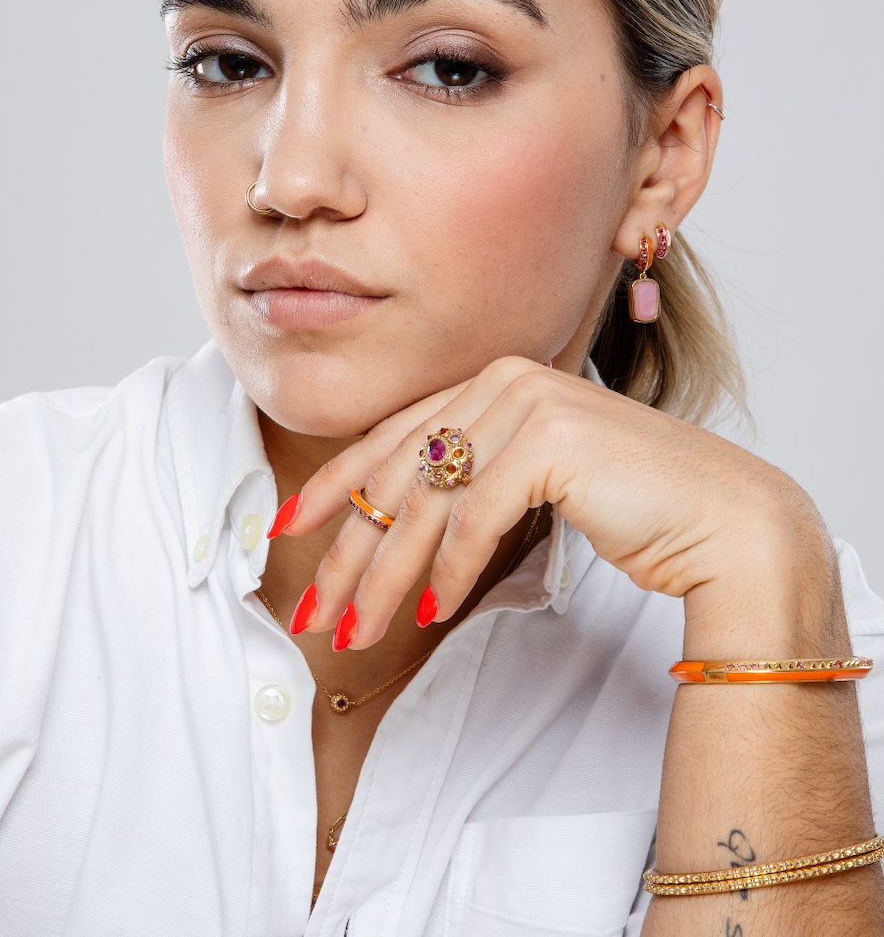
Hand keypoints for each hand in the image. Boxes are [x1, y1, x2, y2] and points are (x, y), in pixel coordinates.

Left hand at [279, 356, 827, 648]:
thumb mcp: (531, 482)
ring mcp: (528, 402)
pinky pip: (475, 517)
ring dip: (387, 576)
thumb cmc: (629, 506)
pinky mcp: (551, 439)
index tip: (291, 528)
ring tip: (358, 631)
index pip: (392, 437)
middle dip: (349, 549)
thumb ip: (471, 479)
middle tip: (314, 608)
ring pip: (427, 502)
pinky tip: (435, 611)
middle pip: (399, 473)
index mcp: (492, 380)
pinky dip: (449, 570)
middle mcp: (503, 380)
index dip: (336, 485)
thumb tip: (396, 524)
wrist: (721, 519)